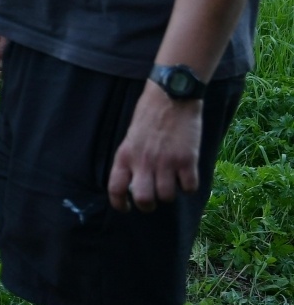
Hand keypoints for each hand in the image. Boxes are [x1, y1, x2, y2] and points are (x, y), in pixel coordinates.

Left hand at [108, 81, 203, 211]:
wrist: (171, 96)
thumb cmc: (149, 115)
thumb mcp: (131, 137)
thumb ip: (131, 159)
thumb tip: (135, 184)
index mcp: (125, 155)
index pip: (115, 188)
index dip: (119, 203)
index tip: (126, 208)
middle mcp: (143, 162)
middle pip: (144, 199)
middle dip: (149, 204)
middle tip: (154, 199)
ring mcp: (166, 162)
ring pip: (167, 197)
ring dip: (170, 193)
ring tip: (172, 181)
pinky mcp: (187, 160)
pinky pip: (189, 188)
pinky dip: (189, 186)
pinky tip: (187, 175)